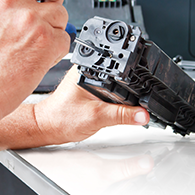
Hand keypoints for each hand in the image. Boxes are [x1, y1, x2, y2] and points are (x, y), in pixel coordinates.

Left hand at [33, 67, 149, 145]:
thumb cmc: (61, 119)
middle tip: (136, 103)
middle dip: (131, 88)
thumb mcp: (96, 118)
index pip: (118, 67)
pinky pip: (110, 89)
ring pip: (116, 83)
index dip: (134, 77)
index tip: (146, 90)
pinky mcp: (91, 88)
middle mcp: (88, 69)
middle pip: (120, 74)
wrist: (48, 128)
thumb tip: (142, 114)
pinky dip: (117, 98)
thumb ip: (121, 115)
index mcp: (88, 68)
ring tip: (124, 105)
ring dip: (124, 93)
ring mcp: (90, 78)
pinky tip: (115, 106)